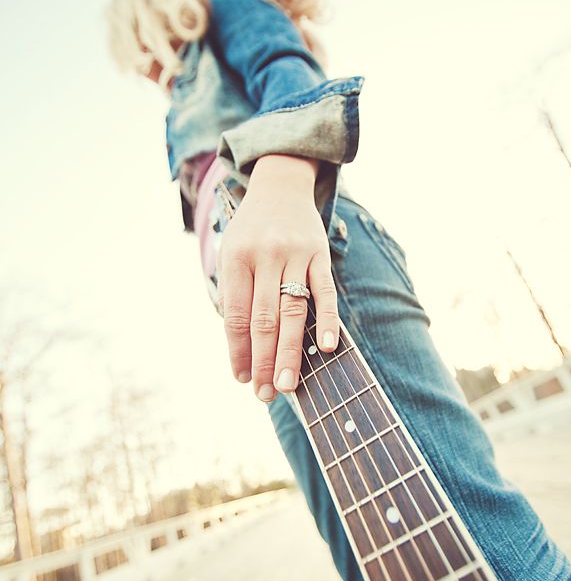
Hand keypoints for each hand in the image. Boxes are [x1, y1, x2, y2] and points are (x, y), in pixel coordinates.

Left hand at [217, 154, 339, 401]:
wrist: (280, 186)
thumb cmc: (251, 231)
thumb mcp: (231, 254)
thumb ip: (236, 296)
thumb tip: (243, 351)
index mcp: (236, 258)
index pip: (235, 316)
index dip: (238, 352)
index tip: (242, 379)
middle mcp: (265, 256)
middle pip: (264, 320)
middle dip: (264, 361)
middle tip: (265, 394)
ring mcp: (295, 254)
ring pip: (293, 312)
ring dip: (291, 353)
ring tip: (288, 385)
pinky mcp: (320, 254)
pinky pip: (325, 292)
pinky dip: (327, 321)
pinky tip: (327, 348)